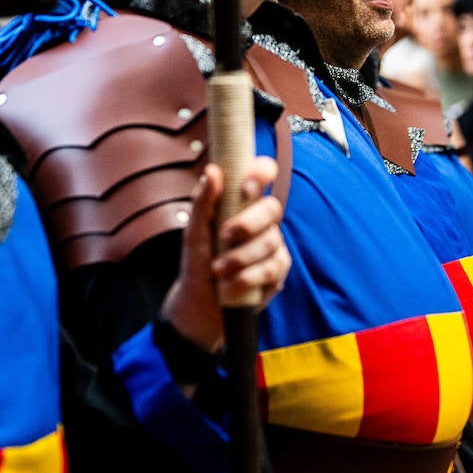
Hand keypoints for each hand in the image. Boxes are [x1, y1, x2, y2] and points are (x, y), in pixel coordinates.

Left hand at [160, 156, 289, 352]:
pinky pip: (272, 268)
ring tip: (218, 270)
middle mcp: (262, 220)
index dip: (262, 173)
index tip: (246, 186)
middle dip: (248, 223)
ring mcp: (273, 245)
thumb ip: (203, 201)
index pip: (264, 174)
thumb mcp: (194, 231)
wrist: (200, 302)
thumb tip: (212, 170)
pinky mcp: (278, 271)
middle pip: (273, 208)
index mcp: (243, 202)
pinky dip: (248, 277)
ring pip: (270, 241)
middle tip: (224, 235)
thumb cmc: (198, 260)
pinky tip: (231, 285)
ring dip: (240, 257)